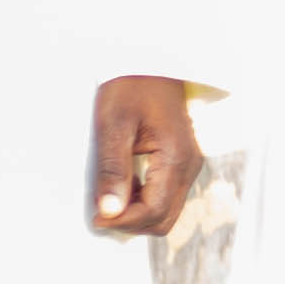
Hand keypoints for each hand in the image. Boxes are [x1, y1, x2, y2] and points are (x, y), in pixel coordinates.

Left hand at [89, 75, 203, 235]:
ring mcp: (189, 165)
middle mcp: (189, 166)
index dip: (122, 221)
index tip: (94, 216)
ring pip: (166, 211)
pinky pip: (166, 197)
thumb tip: (109, 212)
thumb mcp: (113, 124)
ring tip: (109, 196)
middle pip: (164, 219)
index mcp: (176, 157)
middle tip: (100, 210)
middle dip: (131, 223)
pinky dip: (143, 201)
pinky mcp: (182, 162)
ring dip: (137, 213)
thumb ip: (112, 169)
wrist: (151, 60)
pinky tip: (123, 185)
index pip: (154, 211)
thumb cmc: (130, 85)